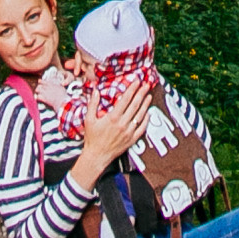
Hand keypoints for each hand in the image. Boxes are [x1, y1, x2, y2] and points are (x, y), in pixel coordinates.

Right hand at [72, 70, 154, 187]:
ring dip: (145, 105)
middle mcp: (122, 124)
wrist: (97, 156)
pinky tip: (148, 113)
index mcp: (113, 117)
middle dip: (141, 93)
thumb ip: (92, 104)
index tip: (136, 81)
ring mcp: (128, 132)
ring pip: (140, 115)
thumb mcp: (89, 120)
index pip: (125, 99)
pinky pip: (142, 128)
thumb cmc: (92, 138)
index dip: (132, 89)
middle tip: (146, 84)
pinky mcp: (132, 140)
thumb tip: (95, 90)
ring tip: (149, 96)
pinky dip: (146, 120)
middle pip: (135, 105)